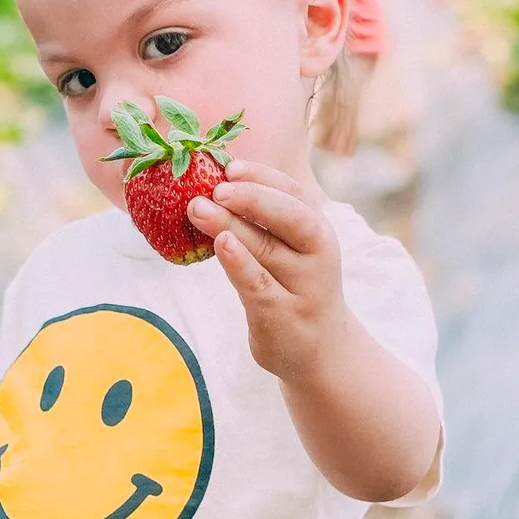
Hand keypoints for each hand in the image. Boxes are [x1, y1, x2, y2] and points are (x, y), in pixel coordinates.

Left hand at [187, 160, 347, 380]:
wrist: (320, 352)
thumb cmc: (295, 290)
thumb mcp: (291, 253)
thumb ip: (264, 224)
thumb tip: (214, 185)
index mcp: (318, 232)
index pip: (295, 195)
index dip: (263, 178)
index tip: (230, 167)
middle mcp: (317, 256)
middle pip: (289, 217)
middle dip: (253, 197)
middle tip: (215, 186)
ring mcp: (302, 288)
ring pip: (267, 250)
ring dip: (231, 225)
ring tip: (198, 208)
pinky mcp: (281, 315)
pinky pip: (258, 284)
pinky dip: (240, 263)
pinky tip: (221, 244)